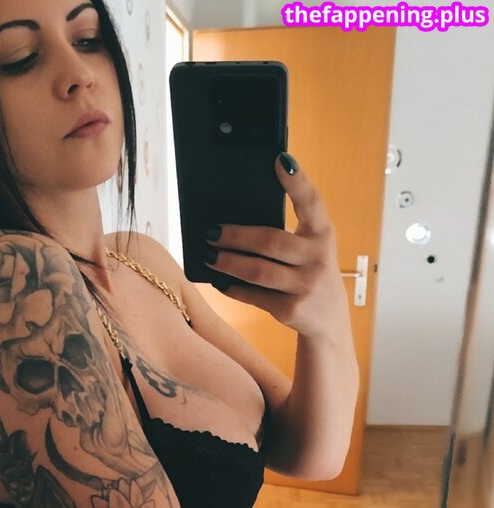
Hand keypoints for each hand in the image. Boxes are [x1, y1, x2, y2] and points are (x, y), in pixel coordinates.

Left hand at [204, 154, 349, 341]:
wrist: (329, 319)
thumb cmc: (310, 271)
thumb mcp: (311, 247)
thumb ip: (289, 229)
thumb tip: (238, 217)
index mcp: (323, 233)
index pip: (312, 202)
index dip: (297, 180)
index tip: (279, 159)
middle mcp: (318, 258)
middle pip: (271, 240)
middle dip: (236, 235)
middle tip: (211, 231)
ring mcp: (306, 286)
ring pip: (258, 270)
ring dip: (229, 262)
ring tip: (210, 255)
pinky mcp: (292, 310)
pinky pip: (255, 296)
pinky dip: (234, 288)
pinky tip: (220, 281)